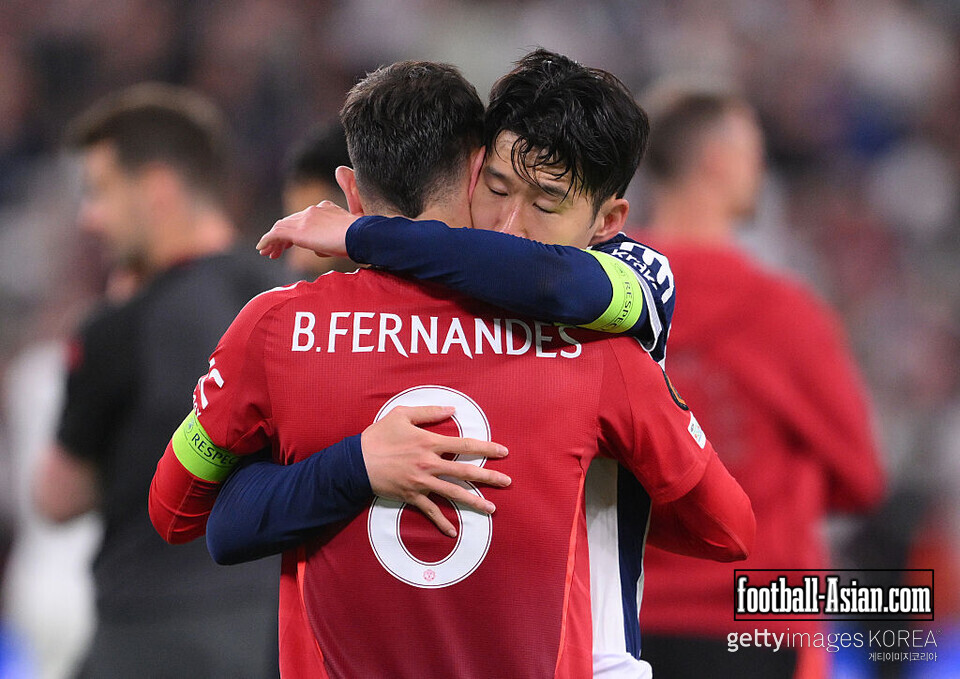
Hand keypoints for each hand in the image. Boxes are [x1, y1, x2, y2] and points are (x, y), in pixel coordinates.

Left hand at [257, 200, 353, 259]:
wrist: (361, 235)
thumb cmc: (362, 238)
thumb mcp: (348, 237)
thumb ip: (332, 241)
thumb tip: (319, 251)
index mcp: (326, 208)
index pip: (304, 218)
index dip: (295, 230)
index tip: (291, 243)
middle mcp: (313, 210)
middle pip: (290, 222)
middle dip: (281, 236)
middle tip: (276, 251)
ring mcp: (305, 219)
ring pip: (281, 227)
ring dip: (273, 241)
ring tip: (268, 253)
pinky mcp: (299, 231)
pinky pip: (276, 234)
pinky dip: (267, 241)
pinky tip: (262, 249)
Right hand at [361, 405, 510, 536]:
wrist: (357, 462)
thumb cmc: (379, 436)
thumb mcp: (402, 415)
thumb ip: (429, 411)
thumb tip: (452, 408)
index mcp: (430, 443)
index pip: (465, 446)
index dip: (486, 448)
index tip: (503, 452)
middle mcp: (430, 464)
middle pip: (466, 472)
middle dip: (489, 477)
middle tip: (508, 482)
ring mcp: (422, 482)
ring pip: (454, 494)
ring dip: (474, 502)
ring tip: (492, 509)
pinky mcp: (412, 496)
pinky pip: (430, 511)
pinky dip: (441, 523)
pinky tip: (453, 532)